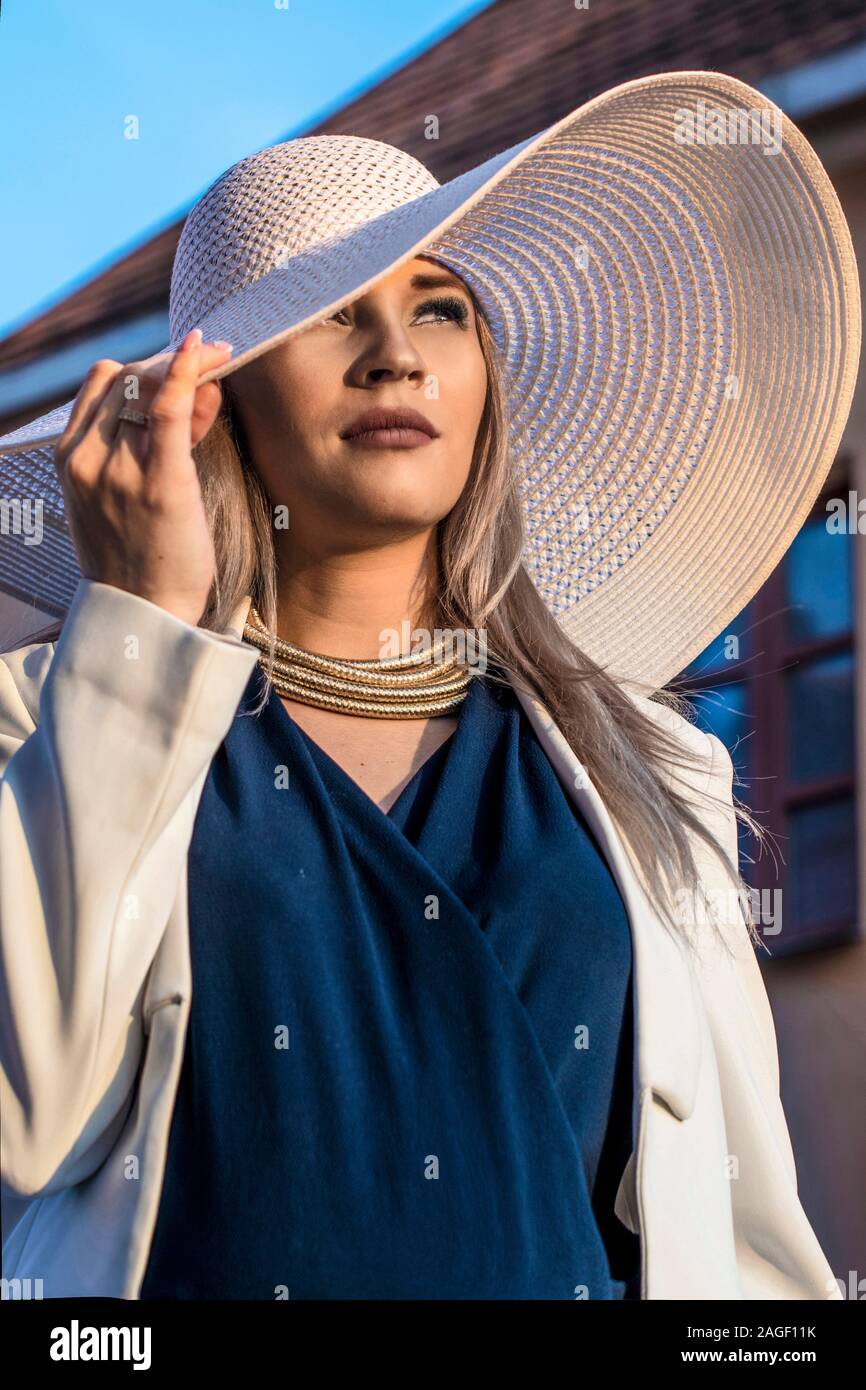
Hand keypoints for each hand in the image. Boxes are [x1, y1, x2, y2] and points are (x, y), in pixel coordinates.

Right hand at [53, 329, 233, 627]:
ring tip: (220, 366)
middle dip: (171, 363)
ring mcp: (119, 470)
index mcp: (70, 459)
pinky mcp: (159, 483)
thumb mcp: (125, 496)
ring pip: (149, 388)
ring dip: (187, 369)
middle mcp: (87, 458)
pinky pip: (167, 409)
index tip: (180, 370)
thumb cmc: (143, 557)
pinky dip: (185, 372)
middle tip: (212, 360)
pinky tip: (204, 351)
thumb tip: (200, 391)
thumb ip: (156, 443)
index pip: (103, 383)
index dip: (145, 368)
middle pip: (127, 379)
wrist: (145, 615)